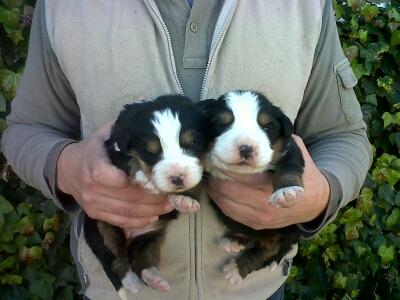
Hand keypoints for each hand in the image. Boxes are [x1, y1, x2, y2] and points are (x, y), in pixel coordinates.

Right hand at [56, 123, 172, 228]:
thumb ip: (122, 132)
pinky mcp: (96, 214)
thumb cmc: (92, 150)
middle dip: (153, 197)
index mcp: (92, 165)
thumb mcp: (103, 135)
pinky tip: (154, 216)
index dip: (131, 180)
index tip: (153, 178)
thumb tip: (148, 124)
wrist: (67, 170)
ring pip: (127, 211)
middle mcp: (91, 188)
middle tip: (172, 194)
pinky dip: (139, 222)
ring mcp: (93, 204)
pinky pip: (121, 221)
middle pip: (126, 197)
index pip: (108, 176)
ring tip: (169, 205)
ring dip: (151, 210)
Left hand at [206, 135, 329, 229]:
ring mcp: (258, 218)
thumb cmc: (303, 173)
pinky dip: (220, 199)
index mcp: (273, 185)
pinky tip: (217, 187)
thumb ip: (277, 143)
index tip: (218, 152)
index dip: (225, 162)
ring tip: (212, 173)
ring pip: (224, 202)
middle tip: (211, 161)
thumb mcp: (295, 153)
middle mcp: (264, 205)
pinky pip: (229, 212)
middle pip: (227, 188)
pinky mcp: (254, 225)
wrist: (316, 202)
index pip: (239, 174)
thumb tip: (256, 128)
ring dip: (215, 187)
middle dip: (217, 174)